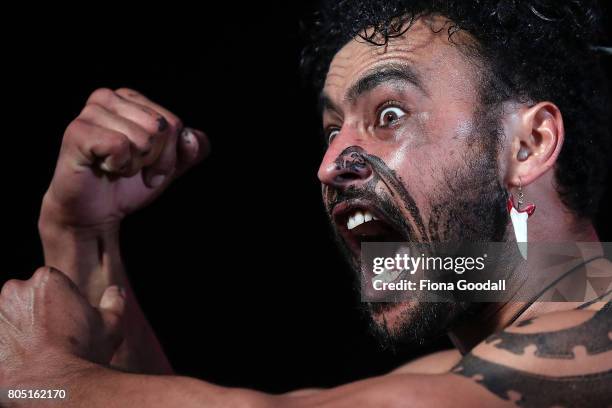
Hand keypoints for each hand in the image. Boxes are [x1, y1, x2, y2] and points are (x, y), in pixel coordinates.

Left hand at [0, 267, 124, 385]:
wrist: (54, 389)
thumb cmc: (84, 353)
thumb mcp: (111, 324)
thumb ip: (114, 301)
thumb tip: (115, 292)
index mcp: (46, 280)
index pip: (53, 285)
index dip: (64, 305)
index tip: (69, 325)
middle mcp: (15, 291)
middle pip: (27, 298)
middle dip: (37, 315)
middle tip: (54, 340)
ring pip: (9, 319)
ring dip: (19, 332)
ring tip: (37, 355)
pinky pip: (0, 341)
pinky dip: (7, 350)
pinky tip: (21, 363)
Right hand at [40, 88, 208, 230]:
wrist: (95, 213)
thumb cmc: (129, 184)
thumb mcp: (170, 165)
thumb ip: (192, 150)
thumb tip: (191, 138)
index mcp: (130, 98)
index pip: (174, 123)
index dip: (168, 155)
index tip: (149, 166)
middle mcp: (108, 98)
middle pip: (161, 128)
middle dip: (153, 159)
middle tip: (131, 169)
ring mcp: (90, 113)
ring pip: (143, 138)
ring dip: (134, 164)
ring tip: (116, 168)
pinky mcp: (77, 132)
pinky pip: (120, 146)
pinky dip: (118, 166)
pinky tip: (103, 168)